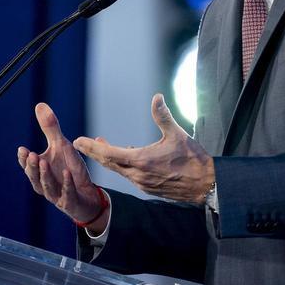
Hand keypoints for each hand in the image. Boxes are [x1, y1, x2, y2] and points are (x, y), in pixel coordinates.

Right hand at [17, 102, 108, 229]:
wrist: (88, 195)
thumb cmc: (70, 170)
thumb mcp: (62, 146)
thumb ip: (50, 128)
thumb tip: (40, 105)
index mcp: (40, 171)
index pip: (28, 166)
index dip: (24, 159)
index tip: (22, 149)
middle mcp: (45, 185)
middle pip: (35, 177)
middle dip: (32, 166)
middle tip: (31, 155)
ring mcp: (57, 195)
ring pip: (47, 187)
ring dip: (45, 175)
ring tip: (44, 162)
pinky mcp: (70, 203)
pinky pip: (67, 194)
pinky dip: (66, 184)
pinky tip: (67, 174)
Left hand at [74, 93, 214, 203]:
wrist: (206, 185)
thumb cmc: (193, 160)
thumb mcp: (178, 134)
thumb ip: (163, 116)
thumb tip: (156, 97)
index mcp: (141, 161)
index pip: (109, 153)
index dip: (92, 147)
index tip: (78, 141)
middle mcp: (138, 175)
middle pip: (109, 163)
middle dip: (94, 152)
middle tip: (80, 144)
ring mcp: (143, 183)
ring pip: (119, 170)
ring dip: (108, 158)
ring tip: (100, 147)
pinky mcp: (149, 188)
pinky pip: (129, 175)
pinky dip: (121, 165)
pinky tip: (125, 157)